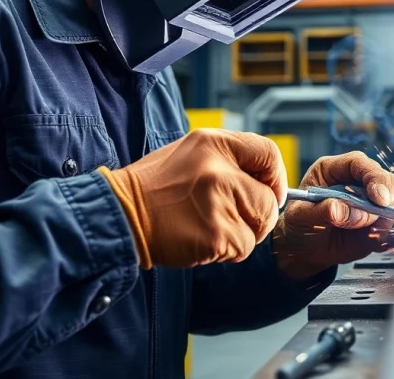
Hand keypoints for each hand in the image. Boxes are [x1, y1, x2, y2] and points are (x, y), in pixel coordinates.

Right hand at [100, 129, 286, 268]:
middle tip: (231, 218)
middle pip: (268, 198)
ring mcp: (219, 203)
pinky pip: (243, 247)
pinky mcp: (216, 234)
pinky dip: (228, 251)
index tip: (268, 190)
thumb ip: (230, 161)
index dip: (274, 175)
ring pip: (258, 226)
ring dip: (242, 234)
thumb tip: (268, 182)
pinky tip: (203, 240)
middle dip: (257, 214)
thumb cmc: (156, 188)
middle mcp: (220, 169)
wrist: (120, 215)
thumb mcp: (191, 153)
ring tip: (210, 226)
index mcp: (214, 143)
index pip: (267, 152)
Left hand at [273, 151, 393, 279]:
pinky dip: (387, 235)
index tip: (378, 196)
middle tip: (380, 215)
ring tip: (368, 233)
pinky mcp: (375, 223)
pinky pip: (390, 226)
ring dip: (386, 219)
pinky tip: (373, 242)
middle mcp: (355, 183)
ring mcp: (368, 203)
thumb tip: (343, 211)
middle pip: (383, 179)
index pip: (358, 163)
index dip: (372, 176)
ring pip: (391, 203)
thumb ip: (322, 211)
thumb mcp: (301, 216)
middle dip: (386, 197)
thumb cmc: (298, 225)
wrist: (302, 249)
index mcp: (333, 170)